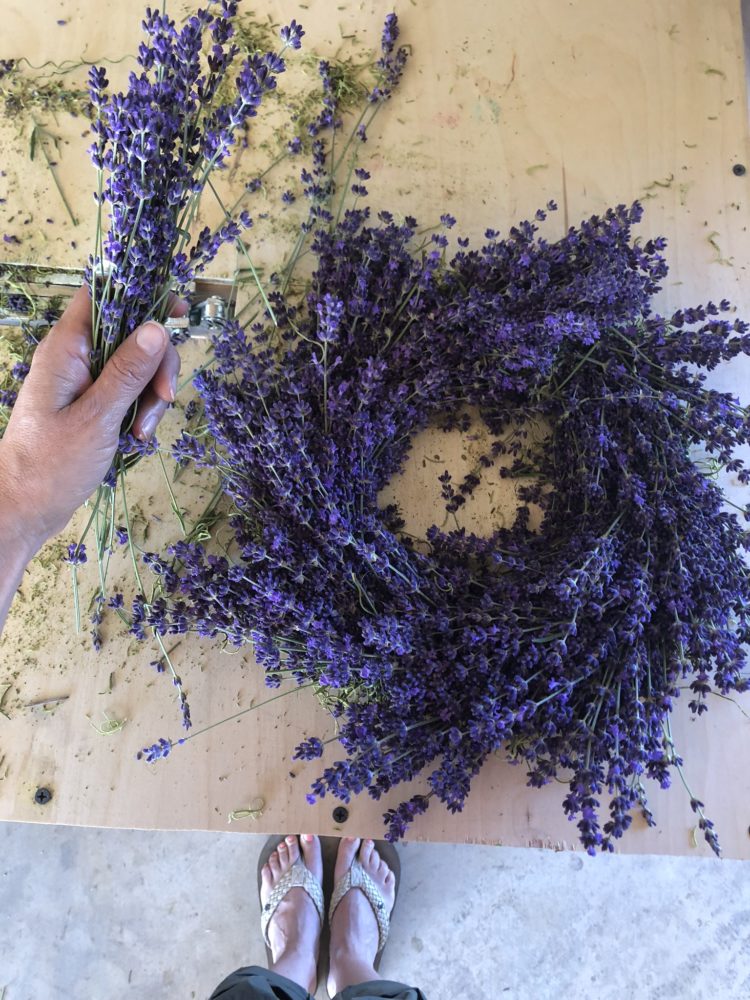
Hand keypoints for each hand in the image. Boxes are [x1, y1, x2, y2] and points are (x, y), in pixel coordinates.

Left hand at [0, 285, 183, 554]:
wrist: (25, 507)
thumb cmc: (51, 464)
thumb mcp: (97, 417)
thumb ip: (128, 372)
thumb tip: (157, 328)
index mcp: (67, 348)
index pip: (103, 295)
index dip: (142, 292)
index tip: (179, 311)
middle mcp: (76, 356)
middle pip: (133, 335)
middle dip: (157, 366)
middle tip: (164, 399)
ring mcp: (85, 380)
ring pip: (137, 367)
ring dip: (151, 396)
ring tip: (143, 432)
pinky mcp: (92, 403)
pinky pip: (129, 393)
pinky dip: (141, 411)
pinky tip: (137, 437)